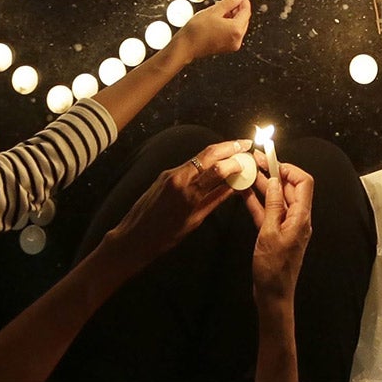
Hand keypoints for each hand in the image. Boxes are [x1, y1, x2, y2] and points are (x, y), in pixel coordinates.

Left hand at [98, 137, 248, 270]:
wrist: (133, 237)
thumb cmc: (165, 237)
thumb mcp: (195, 221)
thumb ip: (215, 200)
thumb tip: (234, 186)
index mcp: (189, 193)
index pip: (217, 169)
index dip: (235, 161)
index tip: (248, 159)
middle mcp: (180, 177)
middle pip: (209, 154)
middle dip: (229, 147)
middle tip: (245, 144)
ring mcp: (171, 173)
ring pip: (199, 157)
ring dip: (218, 152)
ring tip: (234, 151)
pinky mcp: (165, 174)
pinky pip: (190, 164)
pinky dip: (205, 162)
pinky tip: (213, 165)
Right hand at [175, 0, 250, 61]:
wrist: (185, 47)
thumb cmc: (196, 31)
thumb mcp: (214, 11)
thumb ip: (229, 2)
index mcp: (236, 30)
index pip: (246, 10)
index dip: (242, 0)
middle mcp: (237, 39)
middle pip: (244, 18)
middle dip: (237, 7)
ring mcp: (232, 45)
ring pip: (238, 25)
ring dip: (232, 15)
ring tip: (219, 10)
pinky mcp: (227, 47)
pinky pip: (232, 32)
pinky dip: (228, 24)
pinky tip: (218, 19)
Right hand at [247, 161, 313, 306]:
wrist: (273, 296)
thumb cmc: (273, 269)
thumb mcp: (270, 233)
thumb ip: (272, 206)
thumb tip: (274, 181)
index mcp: (301, 217)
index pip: (303, 183)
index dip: (289, 169)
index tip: (272, 162)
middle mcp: (296, 218)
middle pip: (288, 188)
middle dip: (273, 173)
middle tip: (255, 161)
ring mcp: (285, 226)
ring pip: (274, 199)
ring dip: (262, 186)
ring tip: (247, 172)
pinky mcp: (274, 233)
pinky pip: (266, 212)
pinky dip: (256, 202)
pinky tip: (243, 193)